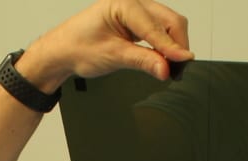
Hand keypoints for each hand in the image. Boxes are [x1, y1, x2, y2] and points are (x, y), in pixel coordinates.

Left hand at [18, 0, 193, 90]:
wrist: (63, 51)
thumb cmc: (77, 47)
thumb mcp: (112, 56)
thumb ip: (142, 61)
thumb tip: (165, 68)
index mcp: (124, 4)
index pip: (156, 27)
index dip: (172, 47)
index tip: (184, 61)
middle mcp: (132, 4)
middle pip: (169, 21)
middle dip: (177, 44)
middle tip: (178, 68)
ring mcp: (136, 12)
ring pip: (167, 25)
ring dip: (172, 45)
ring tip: (170, 66)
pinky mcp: (137, 23)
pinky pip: (159, 31)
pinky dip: (164, 45)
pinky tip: (163, 59)